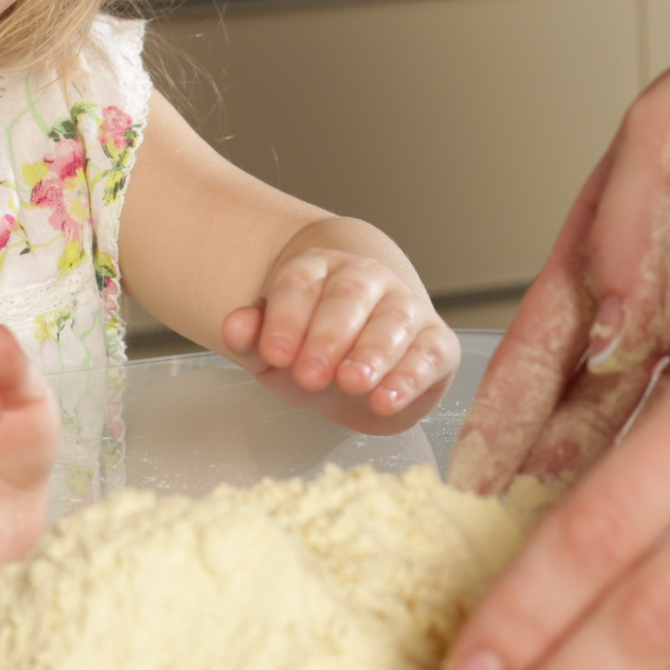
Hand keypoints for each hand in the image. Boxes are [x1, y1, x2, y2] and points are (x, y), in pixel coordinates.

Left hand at [219, 240, 462, 433]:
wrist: (358, 369)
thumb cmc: (311, 353)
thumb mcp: (274, 351)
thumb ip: (254, 338)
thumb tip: (232, 327)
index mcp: (319, 270)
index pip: (300, 283)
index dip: (286, 317)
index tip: (273, 353)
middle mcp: (366, 279)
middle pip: (348, 296)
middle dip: (328, 336)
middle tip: (309, 374)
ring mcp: (405, 306)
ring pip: (393, 319)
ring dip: (372, 352)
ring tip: (352, 383)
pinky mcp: (437, 343)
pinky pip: (429, 353)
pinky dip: (410, 377)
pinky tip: (387, 399)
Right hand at [447, 0, 669, 495]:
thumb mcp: (668, 132)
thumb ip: (628, 228)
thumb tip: (602, 328)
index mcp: (609, 237)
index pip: (541, 344)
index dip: (503, 413)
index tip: (470, 479)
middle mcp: (658, 290)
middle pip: (589, 401)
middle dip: (550, 471)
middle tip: (520, 544)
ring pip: (663, 420)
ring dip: (631, 480)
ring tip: (600, 546)